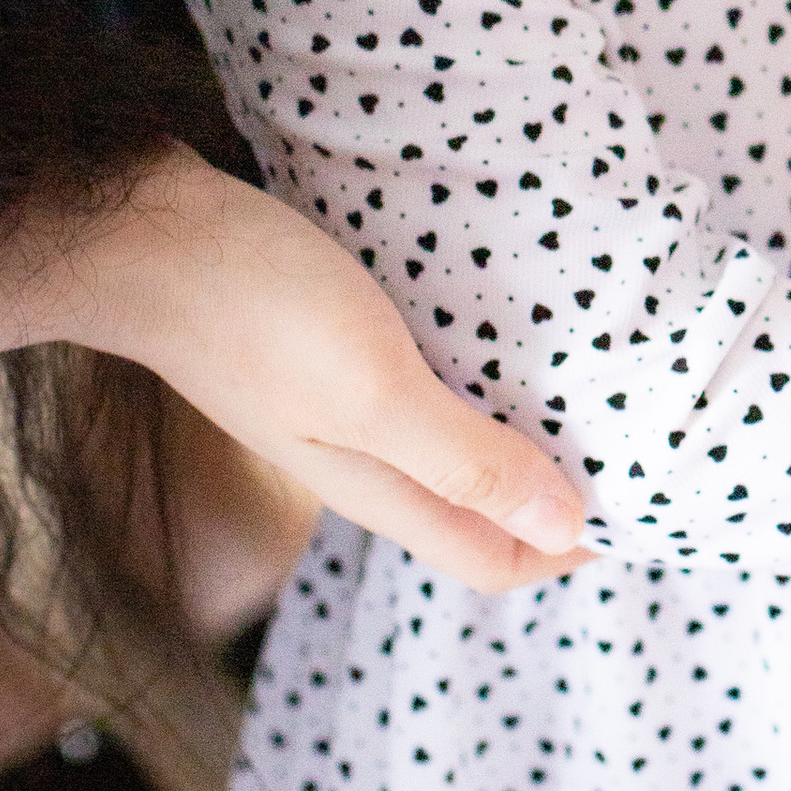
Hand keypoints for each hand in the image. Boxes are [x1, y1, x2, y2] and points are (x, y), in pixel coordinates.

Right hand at [0, 147, 587, 595]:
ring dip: (526, 423)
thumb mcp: (374, 392)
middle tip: (643, 432)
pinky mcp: (334, 338)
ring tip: (597, 375)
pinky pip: (430, 375)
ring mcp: (345, 398)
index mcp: (381, 488)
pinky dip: (483, 367)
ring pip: (459, 436)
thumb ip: (465, 458)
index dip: (571, 543)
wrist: (142, 232)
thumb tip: (566, 525)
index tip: (649, 493)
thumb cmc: (255, 311)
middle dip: (560, 487)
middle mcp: (367, 457)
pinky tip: (517, 321)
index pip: (494, 557)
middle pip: (483, 504)